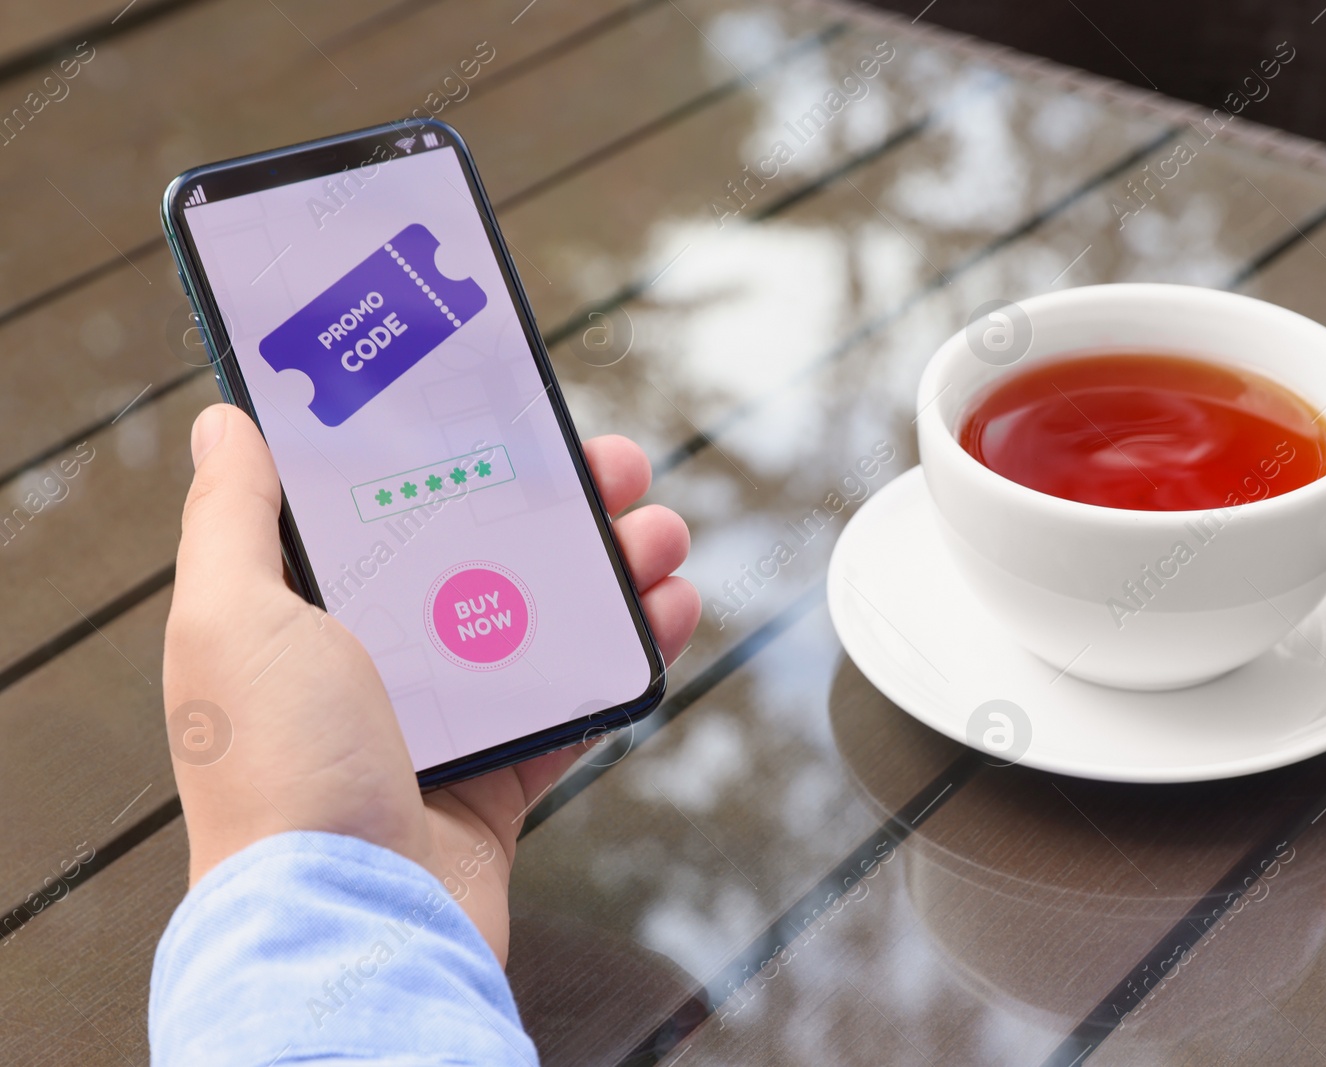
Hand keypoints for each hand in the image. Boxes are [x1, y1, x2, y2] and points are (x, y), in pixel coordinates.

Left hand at [163, 404, 698, 961]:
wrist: (353, 930)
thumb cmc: (279, 773)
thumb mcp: (233, 621)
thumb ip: (231, 520)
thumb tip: (225, 424)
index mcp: (302, 617)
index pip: (386, 508)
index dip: (450, 451)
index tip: (508, 412)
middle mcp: (370, 663)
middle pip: (482, 554)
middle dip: (557, 504)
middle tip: (613, 467)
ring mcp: (442, 723)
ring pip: (542, 621)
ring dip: (610, 570)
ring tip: (660, 534)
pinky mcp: (501, 779)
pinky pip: (574, 701)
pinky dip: (626, 654)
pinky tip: (669, 611)